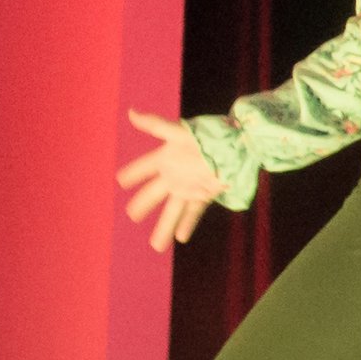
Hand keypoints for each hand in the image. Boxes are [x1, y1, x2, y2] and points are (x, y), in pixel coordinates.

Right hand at [116, 110, 224, 252]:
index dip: (133, 174)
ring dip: (164, 228)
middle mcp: (174, 175)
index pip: (144, 167)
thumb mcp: (179, 132)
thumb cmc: (209, 136)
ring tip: (156, 247)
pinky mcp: (204, 194)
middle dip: (143, 205)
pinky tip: (180, 238)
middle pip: (154, 195)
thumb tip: (131, 112)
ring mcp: (189, 186)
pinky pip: (193, 212)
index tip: (120, 181)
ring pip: (172, 211)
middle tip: (132, 215)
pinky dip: (187, 225)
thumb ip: (155, 125)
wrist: (240, 146)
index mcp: (166, 158)